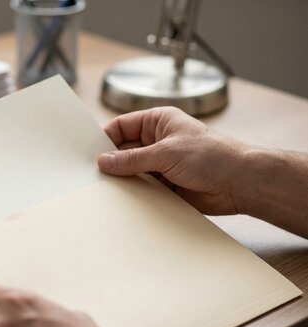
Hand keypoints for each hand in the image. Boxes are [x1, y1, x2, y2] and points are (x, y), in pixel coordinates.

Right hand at [97, 107, 247, 214]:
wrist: (240, 183)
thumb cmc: (212, 156)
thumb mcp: (166, 152)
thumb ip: (133, 159)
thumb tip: (104, 161)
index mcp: (158, 122)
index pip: (122, 126)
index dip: (105, 138)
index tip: (89, 153)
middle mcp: (157, 142)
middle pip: (123, 150)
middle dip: (111, 162)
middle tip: (92, 174)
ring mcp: (160, 165)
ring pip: (131, 171)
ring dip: (122, 180)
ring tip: (103, 189)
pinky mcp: (165, 186)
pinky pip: (142, 189)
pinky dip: (133, 195)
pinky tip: (122, 200)